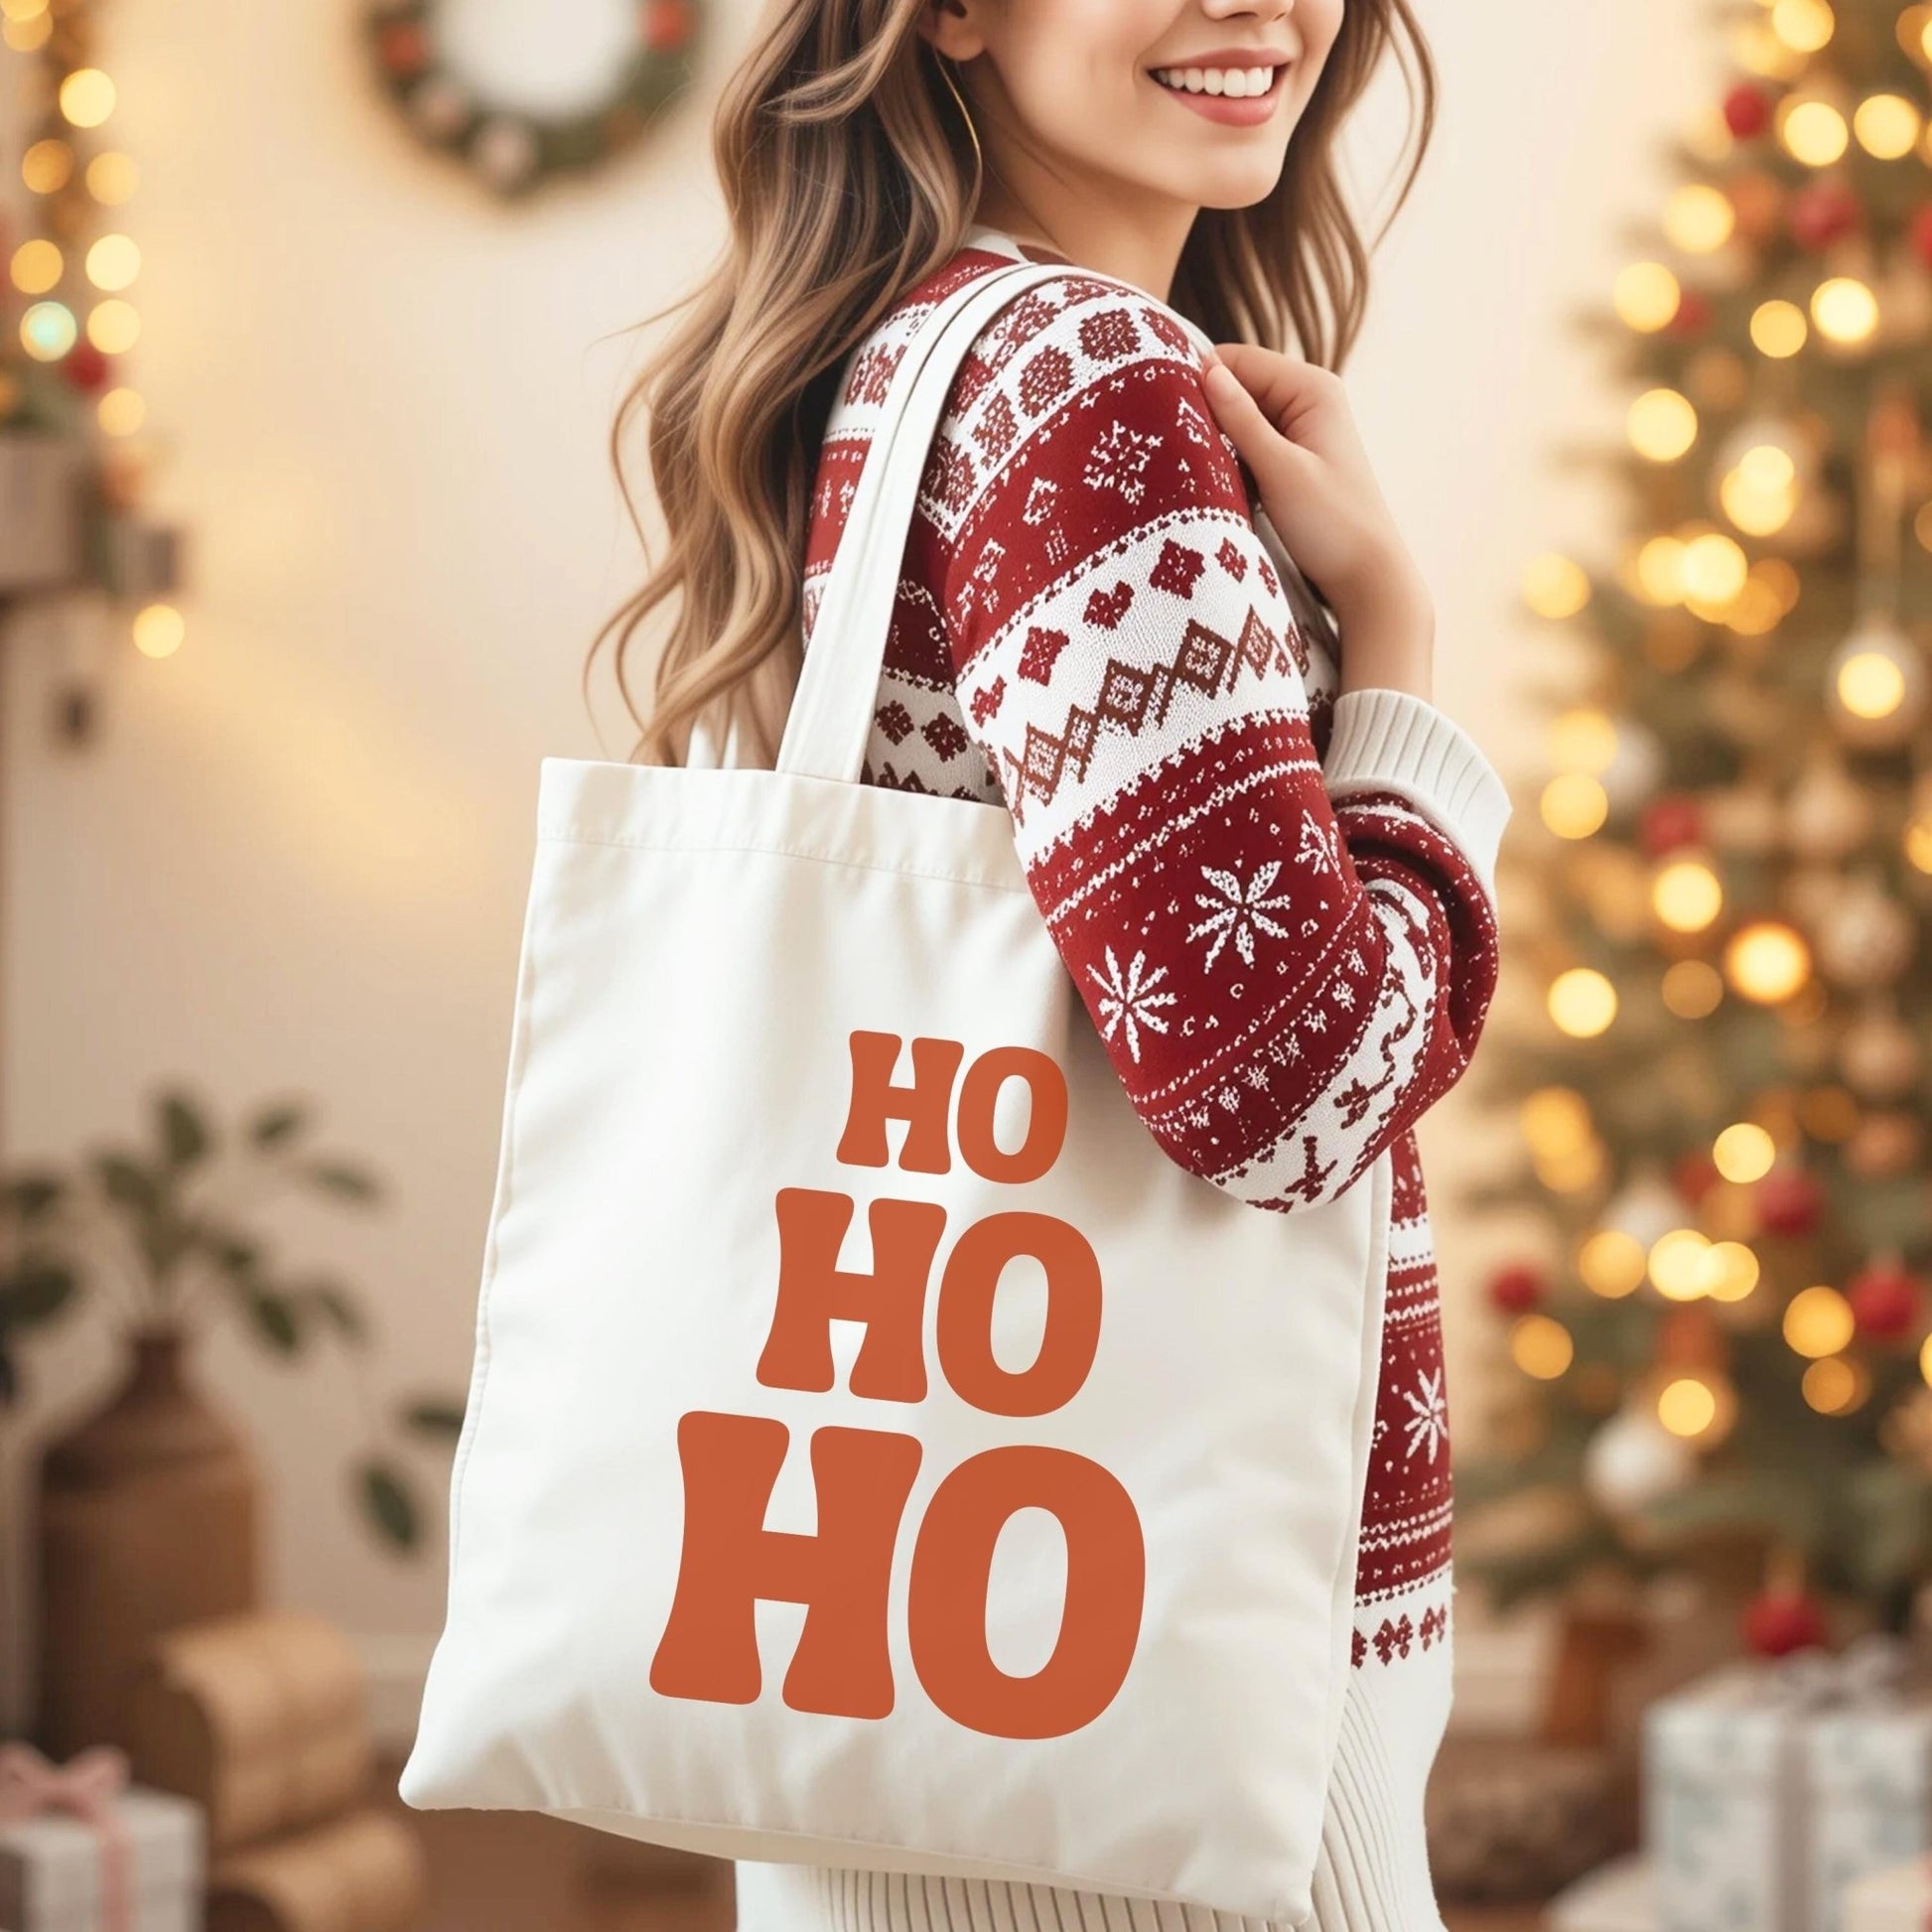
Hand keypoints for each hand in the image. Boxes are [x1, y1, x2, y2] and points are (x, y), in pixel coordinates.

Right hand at [1199, 344, 1431, 643]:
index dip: (1201, 380)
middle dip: (1208, 415)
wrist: (1367, 579)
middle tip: (1177, 448)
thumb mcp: (1280, 469)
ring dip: (1218, 444)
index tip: (1166, 411)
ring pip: (1238, 422)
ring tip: (1195, 470)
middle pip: (1237, 389)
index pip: (1239, 360)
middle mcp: (1308, 401)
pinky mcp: (1292, 462)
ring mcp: (1300, 432)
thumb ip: (1241, 419)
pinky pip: (1248, 449)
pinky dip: (1231, 464)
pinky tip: (1218, 484)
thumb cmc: (1332, 524)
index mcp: (1312, 388)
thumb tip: (1205, 371)